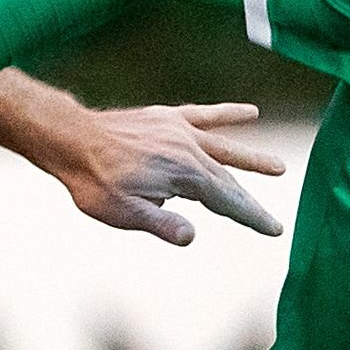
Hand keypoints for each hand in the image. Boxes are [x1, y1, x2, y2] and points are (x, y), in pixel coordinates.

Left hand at [48, 100, 286, 244]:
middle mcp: (189, 149)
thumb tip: (191, 237)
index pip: (227, 202)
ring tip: (278, 168)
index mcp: (184, 174)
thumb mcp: (123, 212)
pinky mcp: (168, 118)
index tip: (273, 229)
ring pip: (224, 148)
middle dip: (250, 202)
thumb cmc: (94, 182)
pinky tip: (251, 112)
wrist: (71, 139)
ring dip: (250, 159)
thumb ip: (160, 223)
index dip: (251, 217)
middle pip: (228, 180)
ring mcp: (180, 130)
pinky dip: (227, 114)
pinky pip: (205, 115)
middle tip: (273, 222)